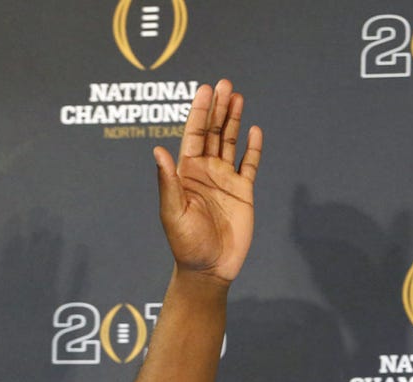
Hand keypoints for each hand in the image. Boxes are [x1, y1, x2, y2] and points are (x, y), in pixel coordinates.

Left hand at [154, 79, 263, 283]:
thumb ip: (168, 182)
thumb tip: (158, 151)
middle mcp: (205, 172)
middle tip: (224, 83)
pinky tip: (254, 129)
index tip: (205, 90)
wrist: (209, 268)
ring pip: (230, 143)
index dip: (199, 113)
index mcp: (185, 174)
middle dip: (218, 108)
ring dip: (233, 120)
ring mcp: (225, 180)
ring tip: (237, 96)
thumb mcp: (172, 212)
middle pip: (213, 133)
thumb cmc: (185, 243)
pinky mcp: (243, 192)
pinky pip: (249, 164)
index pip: (193, 136)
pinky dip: (252, 148)